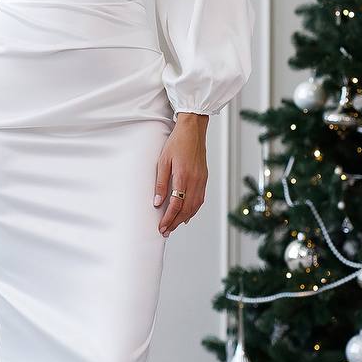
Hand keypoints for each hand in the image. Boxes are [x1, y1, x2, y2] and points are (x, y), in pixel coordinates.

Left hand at [153, 113, 208, 236]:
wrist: (193, 130)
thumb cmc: (177, 142)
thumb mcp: (163, 161)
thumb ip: (161, 183)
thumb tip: (157, 202)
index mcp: (183, 176)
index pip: (176, 204)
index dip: (168, 218)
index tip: (161, 227)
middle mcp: (195, 180)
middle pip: (186, 209)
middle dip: (175, 222)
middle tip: (166, 231)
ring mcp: (202, 180)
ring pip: (195, 206)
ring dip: (185, 218)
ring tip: (174, 226)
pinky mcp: (204, 178)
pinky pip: (200, 199)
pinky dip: (193, 210)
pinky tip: (187, 214)